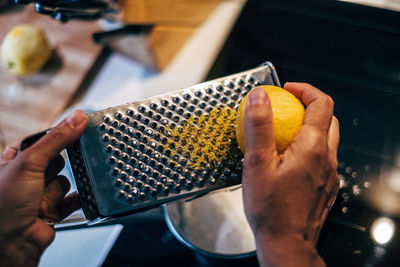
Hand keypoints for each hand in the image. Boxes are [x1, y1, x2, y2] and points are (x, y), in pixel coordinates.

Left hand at [0, 110, 86, 266]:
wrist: (9, 244)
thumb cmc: (2, 206)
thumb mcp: (29, 162)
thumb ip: (56, 140)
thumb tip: (77, 119)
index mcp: (12, 161)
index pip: (41, 141)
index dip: (54, 139)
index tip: (73, 131)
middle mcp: (25, 178)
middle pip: (56, 161)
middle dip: (52, 171)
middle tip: (42, 177)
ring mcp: (38, 195)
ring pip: (63, 181)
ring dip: (55, 192)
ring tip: (41, 201)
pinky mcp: (52, 212)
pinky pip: (71, 201)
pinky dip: (73, 202)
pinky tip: (68, 203)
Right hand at [242, 83, 339, 266]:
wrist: (286, 243)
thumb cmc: (270, 208)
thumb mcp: (256, 163)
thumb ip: (258, 126)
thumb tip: (258, 96)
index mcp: (312, 147)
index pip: (322, 103)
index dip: (305, 90)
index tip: (287, 90)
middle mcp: (327, 158)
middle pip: (329, 119)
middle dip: (310, 106)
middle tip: (286, 108)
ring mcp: (329, 174)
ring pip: (327, 139)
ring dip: (311, 127)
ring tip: (284, 133)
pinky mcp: (326, 186)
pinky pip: (323, 158)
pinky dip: (310, 147)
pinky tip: (289, 159)